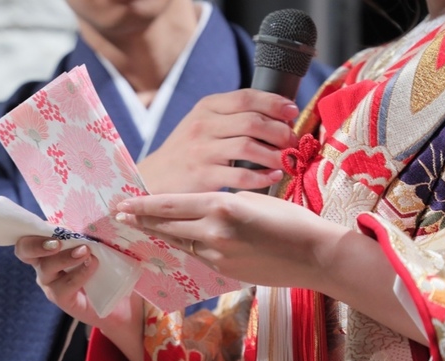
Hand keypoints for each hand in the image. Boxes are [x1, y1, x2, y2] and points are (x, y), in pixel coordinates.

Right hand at [14, 236, 144, 360]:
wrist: (122, 303)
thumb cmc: (107, 269)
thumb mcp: (97, 247)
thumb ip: (87, 234)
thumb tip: (90, 216)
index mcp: (48, 248)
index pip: (30, 234)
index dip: (36, 228)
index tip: (57, 224)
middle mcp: (44, 265)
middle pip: (24, 250)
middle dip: (36, 243)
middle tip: (57, 241)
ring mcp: (50, 283)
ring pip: (46, 267)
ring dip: (65, 256)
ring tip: (85, 251)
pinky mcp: (61, 299)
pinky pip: (64, 285)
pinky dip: (78, 273)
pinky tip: (91, 266)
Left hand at [115, 191, 340, 288]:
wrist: (315, 256)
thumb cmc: (290, 220)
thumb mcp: (252, 200)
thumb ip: (221, 204)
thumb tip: (200, 210)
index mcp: (220, 207)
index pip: (171, 205)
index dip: (143, 205)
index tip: (122, 203)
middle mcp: (213, 232)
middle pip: (167, 225)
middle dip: (141, 220)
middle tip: (119, 216)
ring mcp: (217, 255)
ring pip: (179, 242)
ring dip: (158, 235)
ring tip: (138, 229)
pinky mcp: (224, 271)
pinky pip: (196, 256)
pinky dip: (182, 247)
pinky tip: (172, 244)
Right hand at [138, 89, 298, 194]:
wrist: (152, 179)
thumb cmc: (185, 152)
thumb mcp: (201, 124)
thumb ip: (230, 116)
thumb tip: (276, 116)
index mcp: (206, 107)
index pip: (246, 97)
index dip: (274, 103)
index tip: (292, 112)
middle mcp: (203, 125)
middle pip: (252, 122)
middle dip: (280, 131)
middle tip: (292, 141)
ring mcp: (201, 150)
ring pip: (248, 146)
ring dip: (274, 154)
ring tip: (286, 160)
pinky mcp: (202, 175)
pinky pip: (240, 174)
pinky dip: (262, 176)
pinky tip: (272, 177)